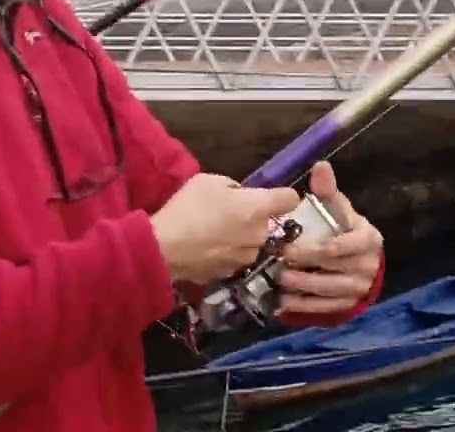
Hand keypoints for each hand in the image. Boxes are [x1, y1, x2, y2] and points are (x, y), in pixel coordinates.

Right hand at [150, 173, 300, 284]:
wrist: (163, 248)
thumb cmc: (187, 208)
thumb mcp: (208, 181)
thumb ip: (233, 187)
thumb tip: (239, 197)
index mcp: (257, 208)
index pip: (290, 199)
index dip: (282, 196)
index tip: (269, 197)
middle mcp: (259, 235)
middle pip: (266, 223)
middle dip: (252, 218)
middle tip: (225, 213)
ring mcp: (246, 258)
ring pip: (251, 242)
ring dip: (240, 238)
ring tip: (212, 233)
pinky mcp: (231, 273)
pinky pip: (234, 258)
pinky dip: (225, 253)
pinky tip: (204, 249)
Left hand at [276, 161, 382, 315]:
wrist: (356, 259)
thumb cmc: (342, 228)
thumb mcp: (337, 208)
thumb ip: (327, 190)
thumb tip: (321, 166)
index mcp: (368, 238)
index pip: (345, 244)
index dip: (319, 247)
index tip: (292, 245)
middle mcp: (368, 264)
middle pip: (334, 267)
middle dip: (305, 265)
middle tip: (280, 261)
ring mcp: (360, 287)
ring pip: (329, 289)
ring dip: (303, 286)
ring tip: (279, 280)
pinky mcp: (349, 304)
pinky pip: (326, 308)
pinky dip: (304, 306)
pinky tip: (284, 301)